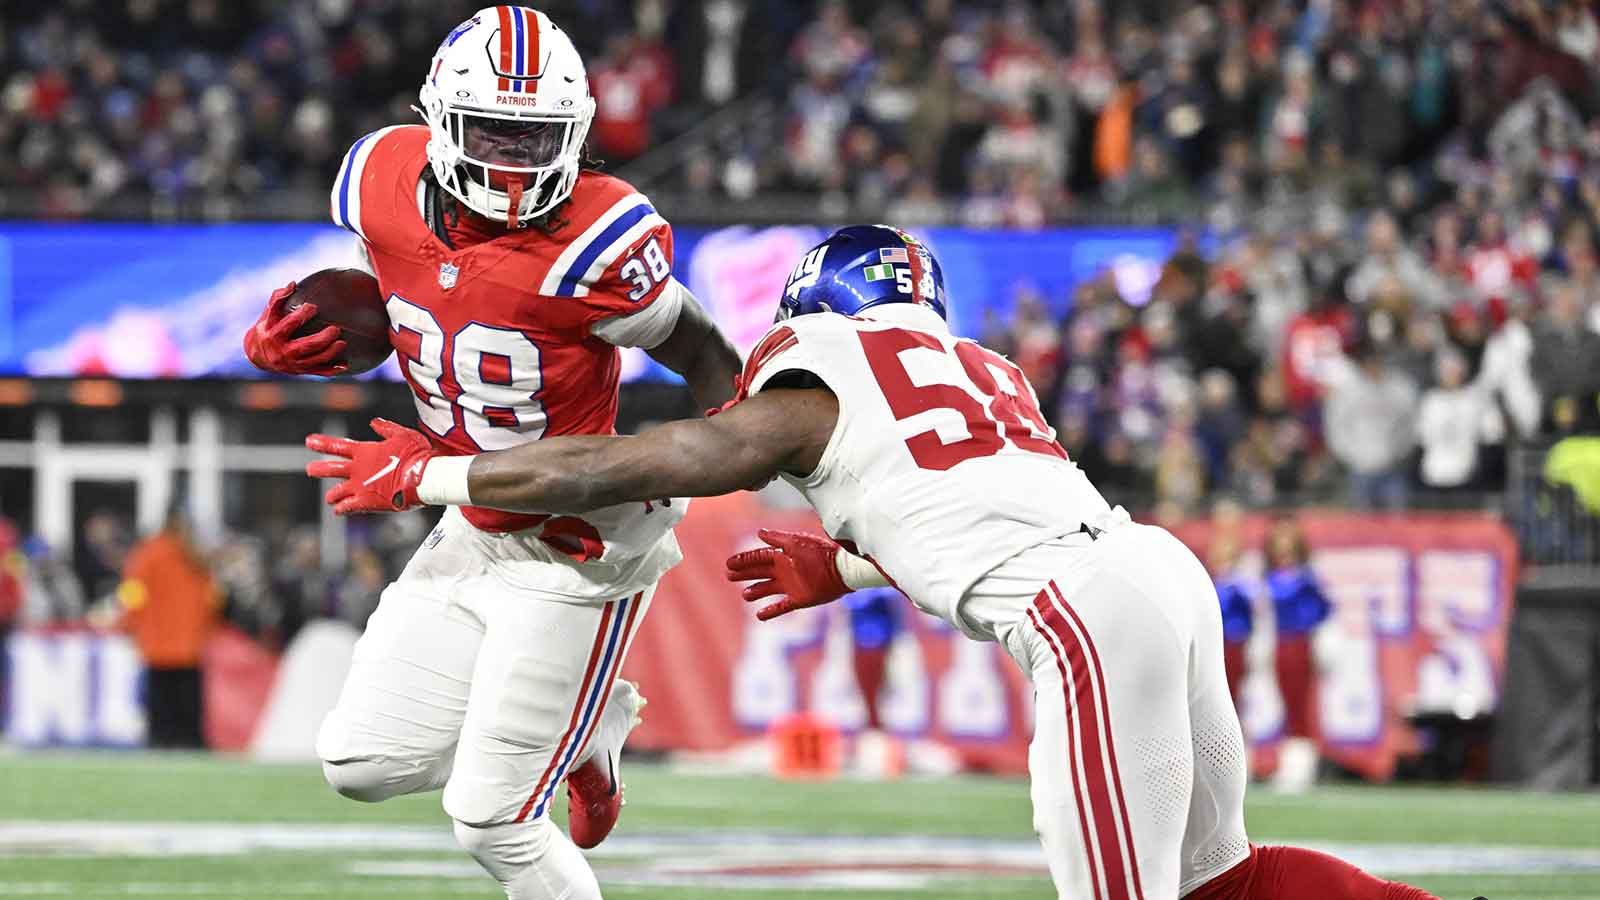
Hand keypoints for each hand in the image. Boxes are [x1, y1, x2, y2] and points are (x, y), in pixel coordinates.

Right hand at [243, 282, 347, 375]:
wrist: (257, 355)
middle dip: (320, 339)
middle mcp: (281, 353)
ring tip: (342, 343)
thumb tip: (293, 284)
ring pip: (313, 361)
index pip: (287, 326)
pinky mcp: (300, 372)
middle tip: (336, 329)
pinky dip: (331, 370)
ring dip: (329, 353)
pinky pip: (318, 372)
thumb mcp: (268, 314)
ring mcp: (292, 365)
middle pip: (303, 347)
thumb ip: (278, 299)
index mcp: (272, 336)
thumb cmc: (266, 328)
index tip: (313, 306)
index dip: (299, 317)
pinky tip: (345, 365)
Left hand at [305, 418, 433, 513]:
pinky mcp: (366, 502)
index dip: (322, 443)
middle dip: (319, 469)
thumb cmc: (416, 454)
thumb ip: (386, 428)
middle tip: (310, 469)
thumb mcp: (402, 434)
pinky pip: (348, 507)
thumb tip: (373, 422)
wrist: (423, 477)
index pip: (338, 446)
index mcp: (365, 452)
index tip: (309, 441)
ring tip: (329, 498)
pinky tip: (338, 511)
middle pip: (332, 469)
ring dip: (332, 495)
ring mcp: (361, 486)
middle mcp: (358, 469)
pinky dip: (341, 509)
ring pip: (338, 491)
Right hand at [725, 528, 848, 620]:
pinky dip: (771, 612)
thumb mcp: (797, 542)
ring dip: (756, 591)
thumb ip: (778, 538)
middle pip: (760, 572)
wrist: (842, 569)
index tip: (729, 563)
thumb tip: (759, 532)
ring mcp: (791, 585)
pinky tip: (759, 615)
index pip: (759, 557)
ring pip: (768, 589)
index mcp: (784, 555)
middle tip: (729, 576)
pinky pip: (782, 607)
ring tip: (745, 595)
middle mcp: (785, 570)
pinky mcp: (799, 599)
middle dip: (745, 573)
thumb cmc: (821, 553)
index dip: (744, 559)